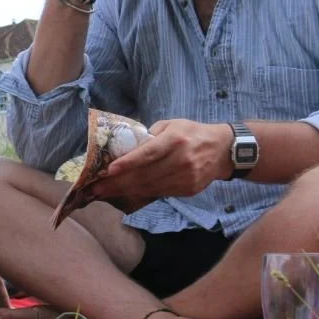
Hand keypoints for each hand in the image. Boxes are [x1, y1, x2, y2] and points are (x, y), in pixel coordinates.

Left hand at [90, 120, 233, 203]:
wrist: (224, 150)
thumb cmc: (191, 133)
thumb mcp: (172, 125)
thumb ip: (150, 135)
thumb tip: (126, 147)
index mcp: (175, 140)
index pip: (148, 154)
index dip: (128, 163)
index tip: (109, 170)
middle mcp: (182, 159)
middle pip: (145, 175)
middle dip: (118, 183)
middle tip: (95, 188)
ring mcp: (186, 177)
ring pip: (150, 187)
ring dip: (125, 191)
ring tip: (105, 192)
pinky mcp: (189, 189)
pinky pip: (160, 193)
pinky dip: (141, 193)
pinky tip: (126, 193)